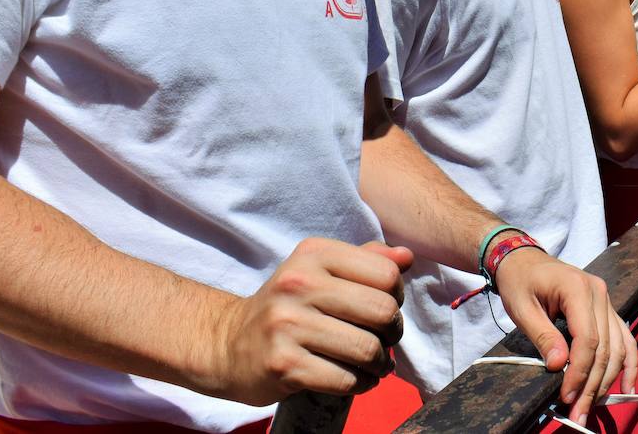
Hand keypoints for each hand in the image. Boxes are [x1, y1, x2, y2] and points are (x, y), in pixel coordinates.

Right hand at [205, 238, 410, 403]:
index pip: (386, 274)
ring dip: (379, 364)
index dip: (396, 296)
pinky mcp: (283, 364)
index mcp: (313, 254)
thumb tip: (407, 257)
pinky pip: (346, 379)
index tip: (385, 309)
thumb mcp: (320, 270)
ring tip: (374, 364)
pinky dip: (361, 384)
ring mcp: (287, 324)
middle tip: (385, 340)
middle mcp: (298, 283)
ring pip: (367, 349)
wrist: (229, 344)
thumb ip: (366, 260)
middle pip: (381, 311)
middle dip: (393, 332)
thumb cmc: (288, 305)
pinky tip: (356, 379)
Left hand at [494, 246, 637, 425]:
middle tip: (577, 413)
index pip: (588, 339)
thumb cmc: (520, 281)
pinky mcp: (607, 310)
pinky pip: (625, 338)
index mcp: (578, 288)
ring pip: (618, 347)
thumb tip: (560, 366)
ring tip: (590, 406)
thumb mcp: (522, 308)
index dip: (579, 372)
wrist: (524, 261)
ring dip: (607, 381)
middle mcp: (599, 294)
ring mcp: (606, 301)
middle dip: (592, 384)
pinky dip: (628, 363)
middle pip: (605, 348)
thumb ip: (542, 335)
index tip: (566, 396)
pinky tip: (627, 387)